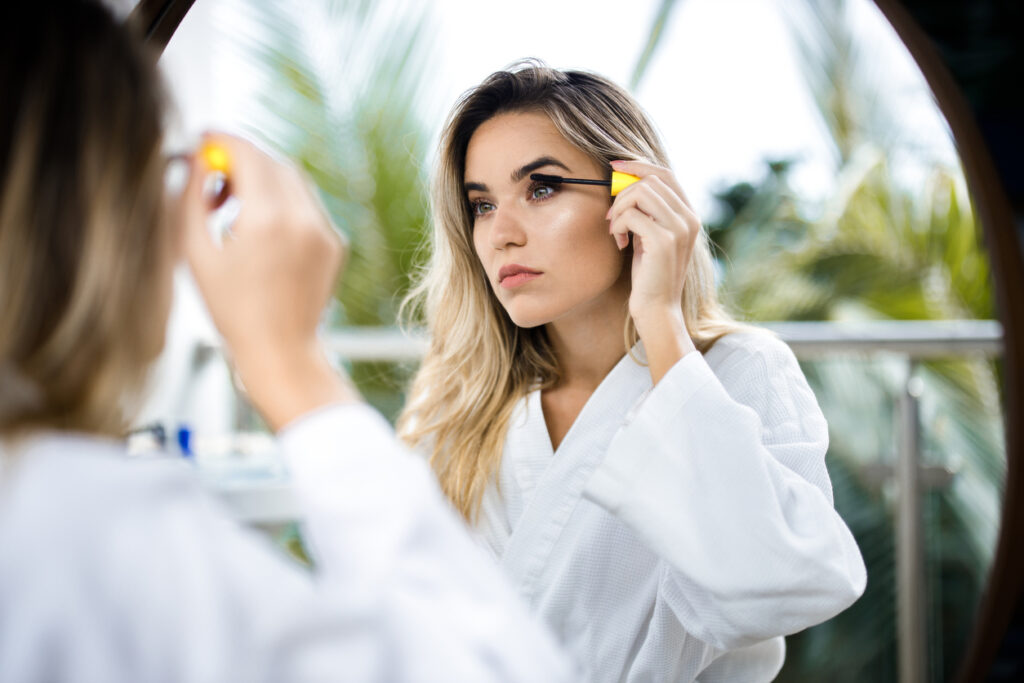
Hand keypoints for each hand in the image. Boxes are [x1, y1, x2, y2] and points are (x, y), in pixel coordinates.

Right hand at [182, 133, 356, 429]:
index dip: (222, 140)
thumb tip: (195, 162)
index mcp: (267, 219)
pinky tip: (260, 234)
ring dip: (263, 180)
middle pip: (273, 161)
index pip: (247, 153)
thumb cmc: (231, 310)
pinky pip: (307, 206)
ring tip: (233, 210)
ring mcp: (325, 230)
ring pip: (293, 181)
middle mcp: (303, 218)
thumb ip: (191, 199)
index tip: (203, 139)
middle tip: (213, 178)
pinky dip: (283, 204)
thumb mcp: (196, 253)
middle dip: (242, 160)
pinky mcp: (336, 243)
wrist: (281, 351)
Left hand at [606, 159, 698, 379]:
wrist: (657, 310)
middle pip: (650, 180)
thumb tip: (625, 182)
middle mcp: (689, 218)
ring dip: (619, 209)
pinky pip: (631, 214)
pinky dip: (618, 225)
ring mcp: (679, 228)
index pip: (665, 173)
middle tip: (611, 217)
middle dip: (622, 193)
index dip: (638, 164)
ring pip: (640, 192)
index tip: (614, 167)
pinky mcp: (664, 241)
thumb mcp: (650, 237)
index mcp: (689, 215)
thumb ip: (647, 212)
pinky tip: (619, 243)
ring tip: (616, 231)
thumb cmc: (649, 276)